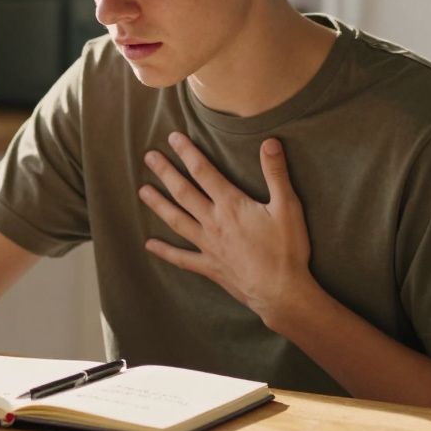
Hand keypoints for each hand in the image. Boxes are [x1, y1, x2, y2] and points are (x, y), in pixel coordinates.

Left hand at [139, 132, 314, 330]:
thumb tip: (269, 142)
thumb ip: (276, 174)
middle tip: (149, 157)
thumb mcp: (288, 207)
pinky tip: (150, 245)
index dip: (187, 152)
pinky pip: (181, 258)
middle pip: (183, 192)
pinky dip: (165, 251)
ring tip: (142, 191)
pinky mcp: (209, 267)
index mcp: (231, 205)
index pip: (203, 172)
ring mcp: (208, 245)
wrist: (281, 292)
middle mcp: (213, 222)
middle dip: (166, 172)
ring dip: (158, 205)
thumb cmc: (287, 250)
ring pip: (177, 220)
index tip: (173, 138)